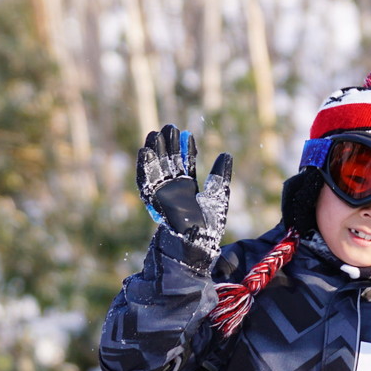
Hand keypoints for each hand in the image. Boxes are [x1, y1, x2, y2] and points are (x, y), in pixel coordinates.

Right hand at [136, 125, 231, 254]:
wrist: (198, 244)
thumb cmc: (209, 227)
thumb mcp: (218, 196)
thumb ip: (221, 176)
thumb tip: (226, 153)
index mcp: (188, 189)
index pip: (185, 164)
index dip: (185, 149)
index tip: (187, 134)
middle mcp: (174, 190)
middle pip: (168, 162)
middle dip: (168, 145)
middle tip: (169, 127)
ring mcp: (163, 194)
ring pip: (156, 169)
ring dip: (154, 151)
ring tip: (155, 133)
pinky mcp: (155, 200)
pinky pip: (146, 182)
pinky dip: (144, 168)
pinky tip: (144, 151)